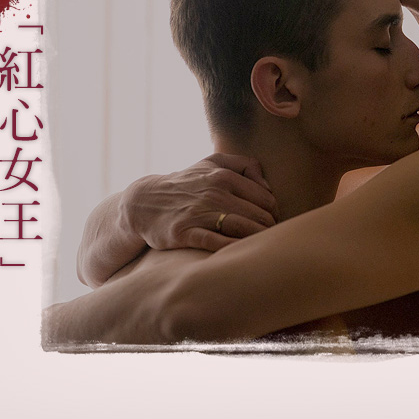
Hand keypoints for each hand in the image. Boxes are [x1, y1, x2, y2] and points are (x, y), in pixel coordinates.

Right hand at [119, 154, 276, 251]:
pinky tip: (242, 256)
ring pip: (244, 229)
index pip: (267, 199)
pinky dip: (235, 250)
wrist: (144, 203)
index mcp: (224, 175)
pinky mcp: (184, 233)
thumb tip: (268, 185)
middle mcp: (214, 192)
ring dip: (258, 241)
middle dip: (270, 230)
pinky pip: (218, 243)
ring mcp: (199, 213)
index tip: (271, 224)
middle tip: (270, 240)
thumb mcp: (212, 162)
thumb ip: (244, 164)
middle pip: (260, 216)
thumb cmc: (187, 184)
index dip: (274, 214)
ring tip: (261, 250)